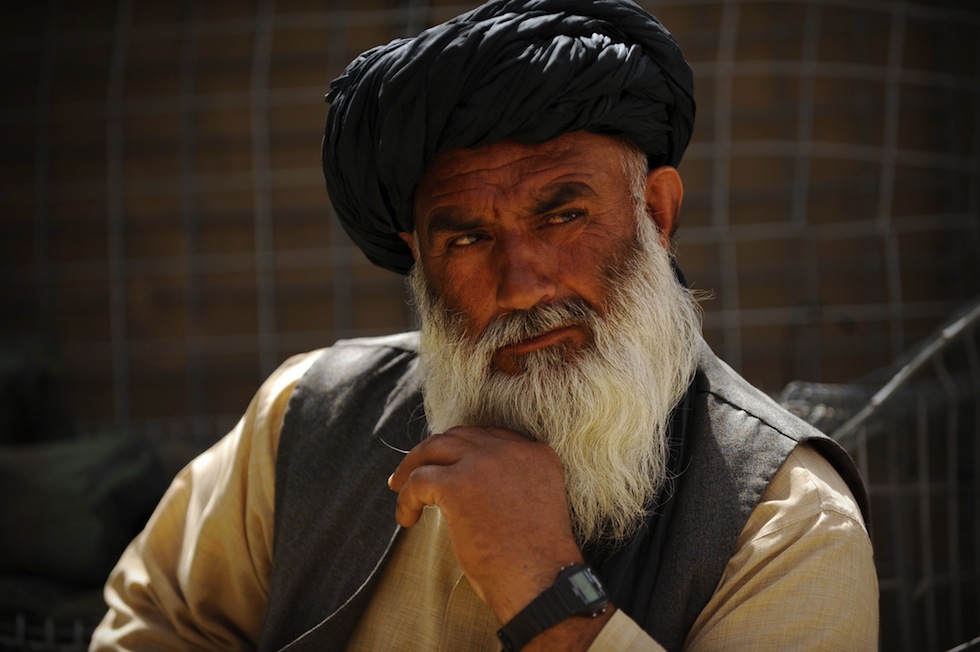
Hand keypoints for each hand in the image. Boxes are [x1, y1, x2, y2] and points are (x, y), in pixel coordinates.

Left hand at [388, 426, 583, 623]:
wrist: (541, 581)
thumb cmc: (536, 561)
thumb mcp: (531, 506)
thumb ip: (508, 485)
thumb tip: (466, 488)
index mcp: (535, 454)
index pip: (490, 438)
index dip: (465, 451)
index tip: (448, 466)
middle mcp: (511, 450)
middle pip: (460, 436)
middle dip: (435, 452)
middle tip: (413, 470)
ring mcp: (483, 464)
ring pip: (435, 448)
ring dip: (412, 466)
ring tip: (398, 487)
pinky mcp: (458, 484)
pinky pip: (419, 480)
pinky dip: (406, 499)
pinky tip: (406, 519)